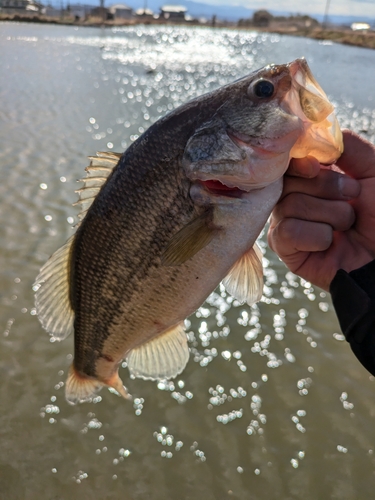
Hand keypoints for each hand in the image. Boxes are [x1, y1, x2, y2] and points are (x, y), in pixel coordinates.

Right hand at [268, 130, 374, 290]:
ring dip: (330, 215)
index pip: (287, 161)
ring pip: (290, 206)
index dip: (300, 161)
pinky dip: (317, 235)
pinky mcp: (285, 248)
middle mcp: (293, 198)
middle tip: (352, 200)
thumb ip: (349, 146)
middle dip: (328, 188)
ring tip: (346, 225)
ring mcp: (286, 222)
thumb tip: (316, 134)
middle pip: (288, 182)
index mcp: (310, 179)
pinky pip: (288, 232)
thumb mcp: (373, 170)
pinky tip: (331, 243)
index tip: (319, 166)